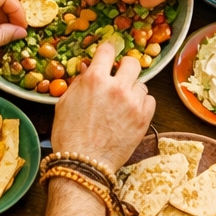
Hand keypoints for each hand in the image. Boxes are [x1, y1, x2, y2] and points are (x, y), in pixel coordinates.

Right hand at [51, 42, 154, 169]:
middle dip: (125, 67)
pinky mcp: (143, 119)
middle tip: (120, 77)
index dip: (107, 51)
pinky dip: (142, 104)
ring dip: (133, 90)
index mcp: (95, 79)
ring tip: (123, 102)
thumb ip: (79, 82)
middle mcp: (116, 87)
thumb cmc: (69, 135)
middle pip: (132, 62)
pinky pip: (150, 101)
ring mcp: (132, 103)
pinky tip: (131, 112)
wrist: (84, 164)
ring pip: (141, 84)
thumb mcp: (65, 103)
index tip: (108, 55)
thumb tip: (87, 67)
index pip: (107, 50)